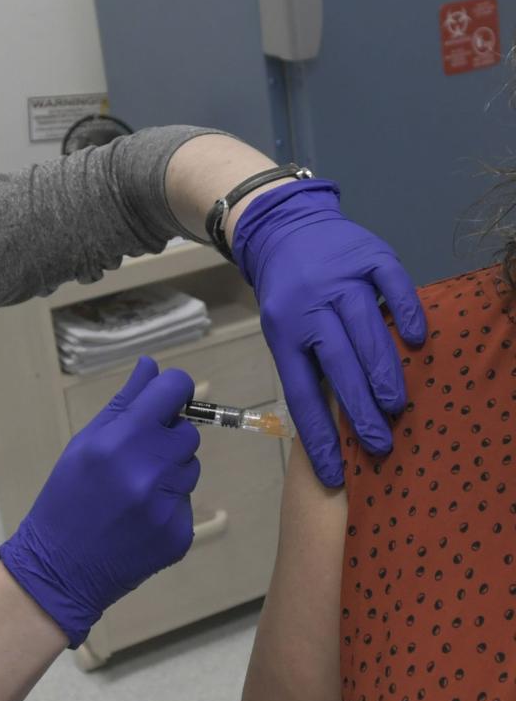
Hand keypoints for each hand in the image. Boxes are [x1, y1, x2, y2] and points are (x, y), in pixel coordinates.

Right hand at [0, 357, 199, 648]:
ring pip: (190, 467)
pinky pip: (186, 501)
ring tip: (134, 490)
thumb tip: (152, 366)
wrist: (60, 568)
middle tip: (137, 456)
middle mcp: (148, 471)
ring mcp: (167, 505)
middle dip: (167, 438)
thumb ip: (122, 404)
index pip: (175, 391)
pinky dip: (167, 504)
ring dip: (169, 471)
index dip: (174, 389)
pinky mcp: (179, 534)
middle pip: (188, 432)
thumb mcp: (83, 445)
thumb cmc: (66, 498)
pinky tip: (138, 517)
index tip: (167, 398)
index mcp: (120, 441)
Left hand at [232, 179, 425, 487]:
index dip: (317, 435)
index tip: (335, 472)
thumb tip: (339, 421)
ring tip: (395, 408)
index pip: (300, 392)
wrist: (286, 228)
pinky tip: (416, 342)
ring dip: (383, 373)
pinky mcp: (370, 253)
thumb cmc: (289, 293)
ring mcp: (341, 277)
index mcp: (283, 330)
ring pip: (366, 331)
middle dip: (358, 411)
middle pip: (337, 365)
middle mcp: (310, 305)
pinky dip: (407, 314)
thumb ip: (309, 363)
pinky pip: (394, 285)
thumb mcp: (284, 329)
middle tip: (378, 445)